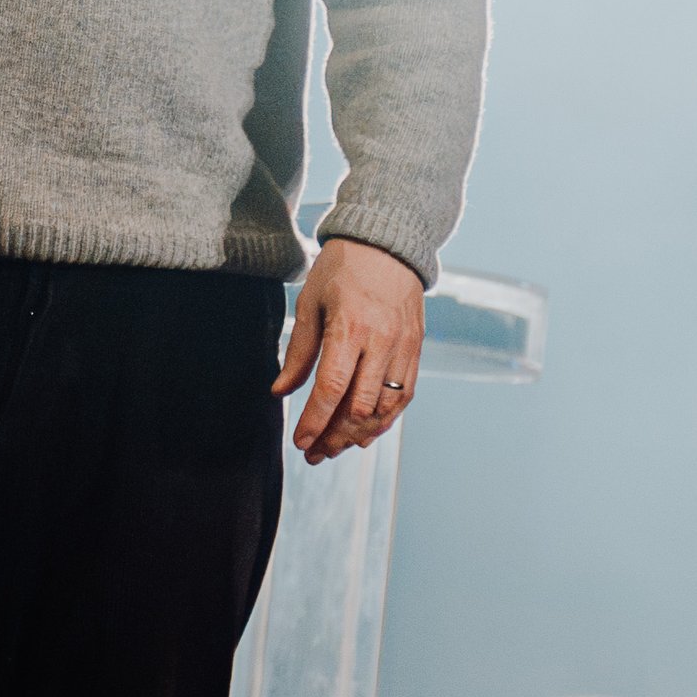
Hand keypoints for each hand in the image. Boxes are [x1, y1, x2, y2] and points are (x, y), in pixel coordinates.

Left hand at [273, 238, 424, 466]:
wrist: (387, 243)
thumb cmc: (341, 269)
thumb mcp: (310, 303)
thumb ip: (298, 352)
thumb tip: (280, 392)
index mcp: (350, 327)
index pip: (332, 388)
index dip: (315, 420)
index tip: (300, 442)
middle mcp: (382, 341)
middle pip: (360, 406)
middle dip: (335, 436)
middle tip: (314, 453)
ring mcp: (404, 347)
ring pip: (385, 407)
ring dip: (360, 434)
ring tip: (335, 447)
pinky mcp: (416, 349)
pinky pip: (404, 395)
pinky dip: (385, 419)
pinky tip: (365, 432)